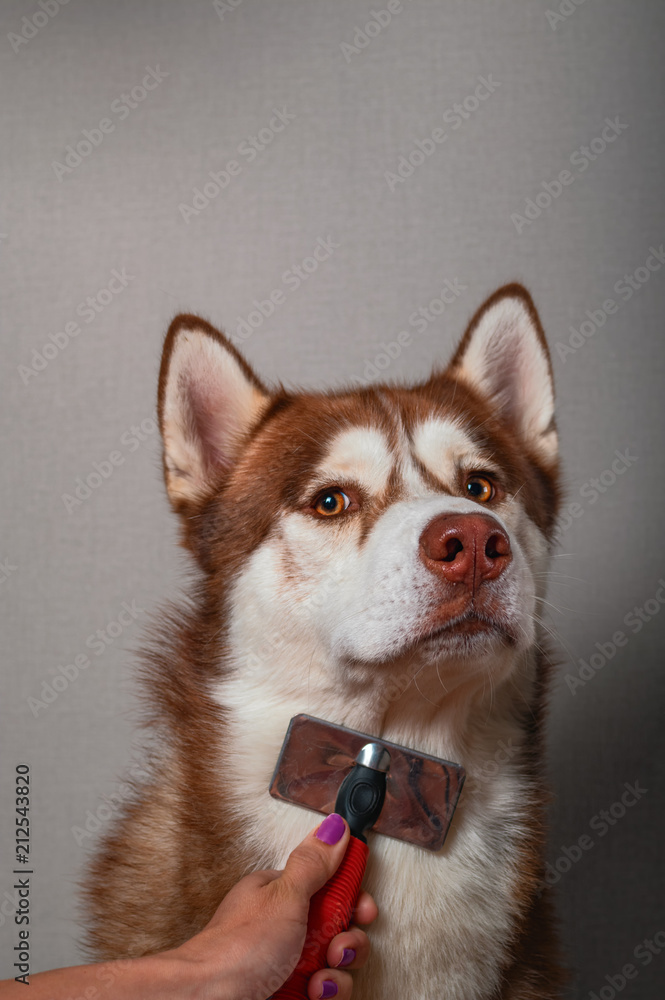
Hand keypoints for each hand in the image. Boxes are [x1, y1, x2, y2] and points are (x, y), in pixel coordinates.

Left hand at [172, 813, 377, 999]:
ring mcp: (288, 961)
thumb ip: (313, 863)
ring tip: (318, 977)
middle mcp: (285, 927)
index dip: (352, 897)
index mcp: (281, 894)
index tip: (362, 909)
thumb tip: (334, 827)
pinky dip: (325, 994)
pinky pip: (326, 991)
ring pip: (336, 963)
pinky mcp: (290, 991)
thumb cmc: (234, 950)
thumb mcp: (284, 897)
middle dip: (348, 940)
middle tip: (336, 946)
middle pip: (339, 927)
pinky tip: (311, 994)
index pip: (330, 886)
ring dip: (337, 972)